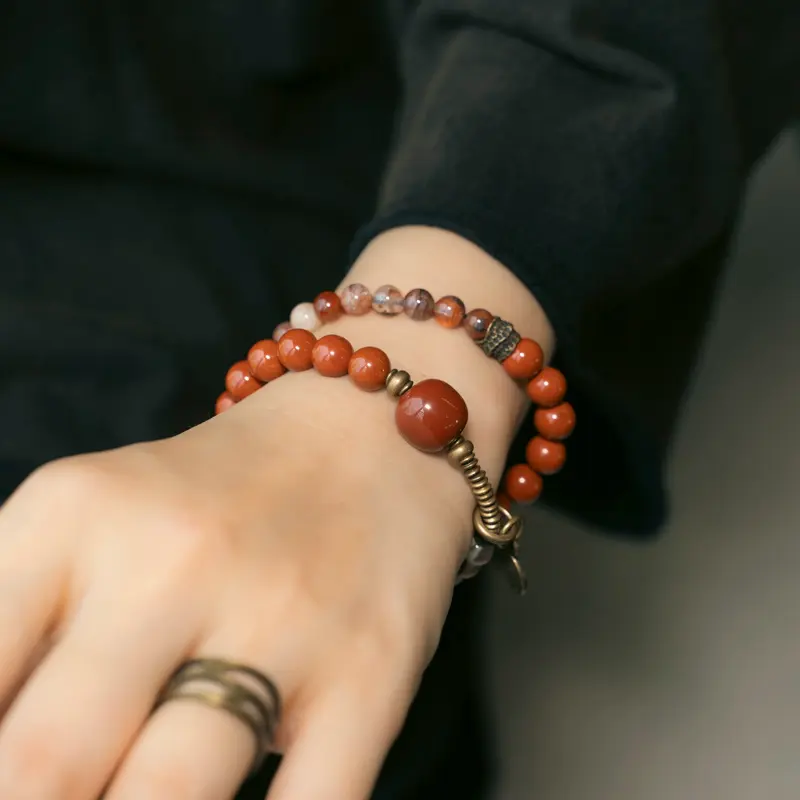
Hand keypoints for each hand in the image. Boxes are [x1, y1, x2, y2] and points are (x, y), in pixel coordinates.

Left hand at [0, 225, 553, 798]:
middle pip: (42, 767)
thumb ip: (20, 626)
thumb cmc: (219, 489)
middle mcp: (173, 561)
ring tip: (135, 793)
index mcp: (74, 513)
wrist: (367, 433)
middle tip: (61, 790)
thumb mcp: (90, 513)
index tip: (13, 766)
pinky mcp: (369, 670)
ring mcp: (282, 619)